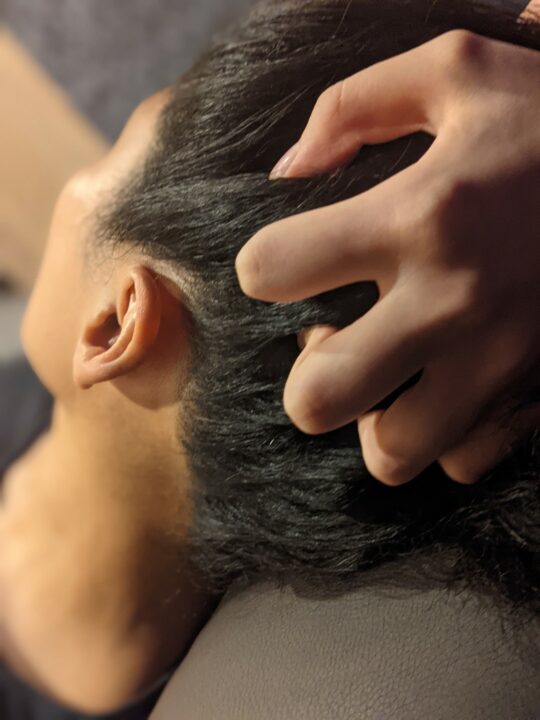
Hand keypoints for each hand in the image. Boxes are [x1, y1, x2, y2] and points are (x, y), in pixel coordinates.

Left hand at [236, 28, 539, 485]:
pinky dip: (444, 434)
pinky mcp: (538, 401)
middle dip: (307, 375)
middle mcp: (453, 303)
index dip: (264, 266)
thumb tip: (287, 170)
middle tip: (333, 338)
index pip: (271, 270)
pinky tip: (448, 386)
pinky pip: (462, 461)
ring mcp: (500, 364)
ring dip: (372, 418)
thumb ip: (354, 104)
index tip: (292, 261)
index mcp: (420, 215)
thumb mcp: (458, 71)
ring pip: (391, 453)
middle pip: (317, 398)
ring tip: (390, 372)